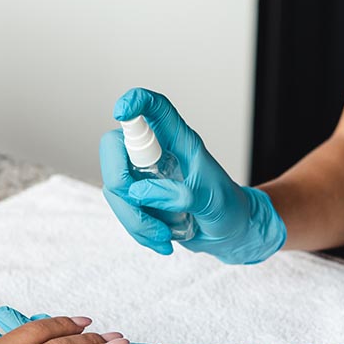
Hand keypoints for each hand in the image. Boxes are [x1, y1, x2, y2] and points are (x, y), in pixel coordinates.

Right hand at [99, 87, 286, 263]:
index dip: (135, 101)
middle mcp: (156, 153)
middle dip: (118, 178)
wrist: (229, 232)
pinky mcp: (140, 199)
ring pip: (115, 187)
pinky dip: (138, 231)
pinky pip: (122, 210)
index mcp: (179, 141)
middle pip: (115, 147)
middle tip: (138, 202)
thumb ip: (179, 195)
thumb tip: (139, 192)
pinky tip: (162, 241)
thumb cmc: (227, 207)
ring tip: (164, 235)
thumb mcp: (210, 200)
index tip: (121, 111)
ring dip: (134, 218)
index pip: (155, 109)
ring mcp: (144, 176)